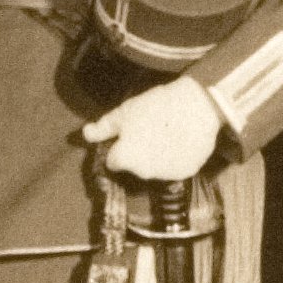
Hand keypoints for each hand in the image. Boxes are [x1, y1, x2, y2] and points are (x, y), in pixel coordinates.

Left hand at [83, 76, 222, 180]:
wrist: (197, 107)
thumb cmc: (155, 107)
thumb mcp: (123, 112)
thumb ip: (103, 128)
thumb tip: (86, 135)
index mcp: (125, 159)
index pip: (112, 161)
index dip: (118, 148)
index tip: (128, 135)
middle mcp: (143, 173)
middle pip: (134, 166)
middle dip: (137, 154)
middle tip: (148, 130)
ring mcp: (166, 175)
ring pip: (154, 168)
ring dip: (155, 157)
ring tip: (166, 133)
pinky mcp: (186, 173)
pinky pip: (174, 168)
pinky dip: (175, 159)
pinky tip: (180, 140)